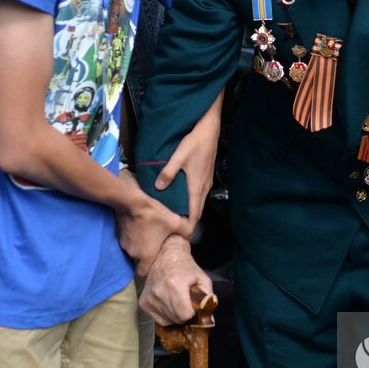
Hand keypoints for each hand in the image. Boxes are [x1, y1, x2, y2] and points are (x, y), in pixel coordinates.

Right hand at [115, 170, 189, 275]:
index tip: (153, 263)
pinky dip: (133, 236)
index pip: (143, 273)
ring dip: (139, 243)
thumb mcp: (175, 222)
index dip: (148, 270)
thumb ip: (186, 231)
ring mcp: (124, 244)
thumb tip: (190, 235)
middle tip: (155, 242)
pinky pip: (128, 239)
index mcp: (146, 255)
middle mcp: (133, 253)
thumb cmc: (154, 215)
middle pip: (140, 258)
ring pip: (133, 248)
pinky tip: (139, 226)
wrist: (132, 202)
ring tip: (148, 232)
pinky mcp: (119, 235)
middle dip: (146, 252)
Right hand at [139, 236, 212, 324]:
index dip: (193, 313)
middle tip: (186, 303)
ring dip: (175, 315)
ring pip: (167, 321)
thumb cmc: (186, 267)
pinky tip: (169, 303)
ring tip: (177, 301)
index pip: (185, 315)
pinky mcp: (143, 302)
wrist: (165, 255)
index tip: (194, 306)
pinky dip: (166, 315)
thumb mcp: (202, 279)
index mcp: (175, 285)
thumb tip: (209, 319)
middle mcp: (159, 292)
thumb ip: (208, 299)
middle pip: (176, 319)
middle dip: (185, 315)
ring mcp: (149, 298)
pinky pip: (158, 319)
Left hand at [154, 92, 222, 224]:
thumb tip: (158, 188)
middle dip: (189, 223)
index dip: (188, 227)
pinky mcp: (207, 176)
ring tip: (179, 220)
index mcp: (197, 186)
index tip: (181, 238)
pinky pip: (200, 196)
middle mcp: (204, 187)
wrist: (210, 129)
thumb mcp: (179, 156)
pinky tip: (184, 201)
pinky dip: (194, 203)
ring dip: (191, 213)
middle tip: (177, 233)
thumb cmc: (195, 142)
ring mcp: (207, 182)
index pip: (194, 213)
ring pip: (199, 203)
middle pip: (197, 211)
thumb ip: (168, 172)